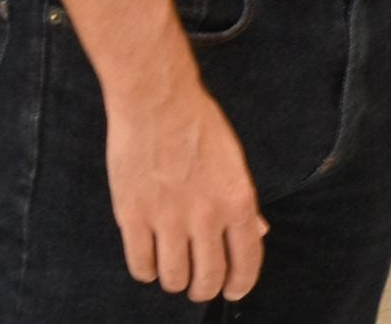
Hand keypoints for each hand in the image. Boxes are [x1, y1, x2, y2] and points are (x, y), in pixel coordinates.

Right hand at [104, 76, 268, 300]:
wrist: (157, 100)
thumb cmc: (198, 125)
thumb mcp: (234, 162)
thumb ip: (243, 203)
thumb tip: (257, 234)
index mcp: (237, 201)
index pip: (246, 262)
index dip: (240, 284)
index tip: (233, 290)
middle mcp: (206, 217)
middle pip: (208, 280)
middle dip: (205, 289)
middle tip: (199, 284)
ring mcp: (168, 219)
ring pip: (174, 279)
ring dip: (175, 280)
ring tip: (173, 268)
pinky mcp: (133, 217)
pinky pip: (141, 266)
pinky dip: (146, 270)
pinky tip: (149, 258)